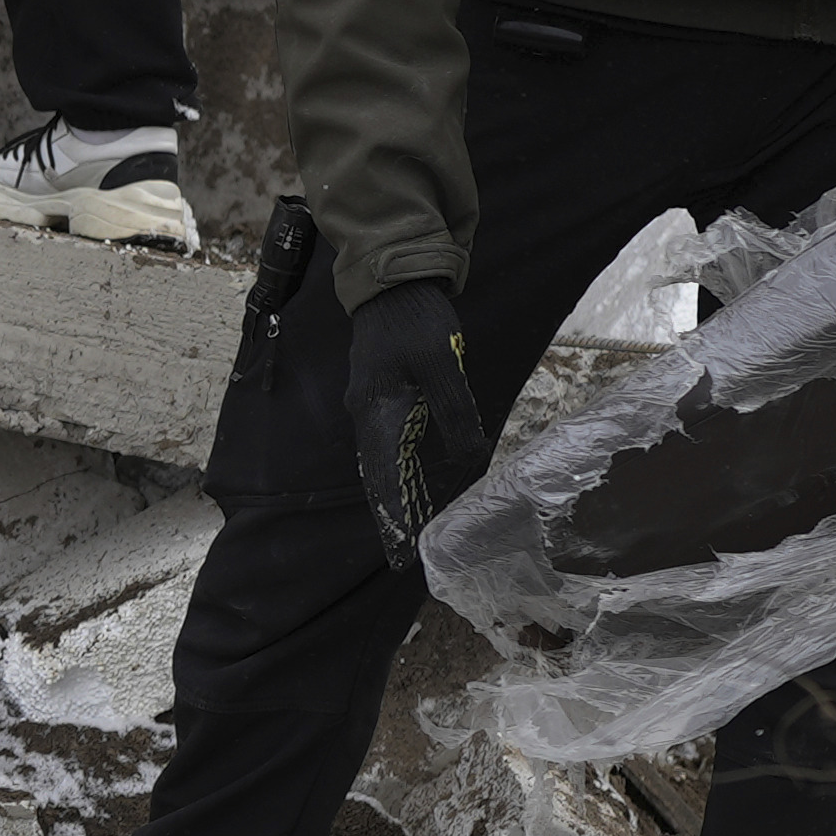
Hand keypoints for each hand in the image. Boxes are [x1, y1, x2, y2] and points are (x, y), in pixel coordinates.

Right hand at [343, 277, 488, 548]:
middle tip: (407, 551)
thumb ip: (455, 414)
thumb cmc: (415, 321)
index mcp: (377, 412)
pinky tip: (414, 479)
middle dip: (393, 513)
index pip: (383, 478)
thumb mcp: (442, 366)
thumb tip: (469, 459)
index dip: (393, 517)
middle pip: (378, 476)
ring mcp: (371, 405)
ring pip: (383, 461)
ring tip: (412, 525)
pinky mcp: (381, 395)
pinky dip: (399, 468)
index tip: (400, 554)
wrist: (391, 281)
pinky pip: (389, 443)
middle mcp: (367, 415)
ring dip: (397, 493)